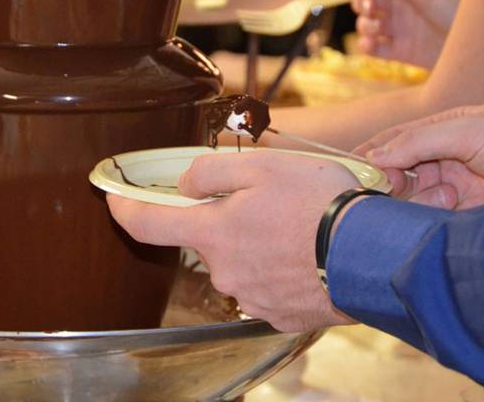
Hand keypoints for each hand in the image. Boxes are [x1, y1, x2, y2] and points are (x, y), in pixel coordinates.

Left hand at [107, 151, 356, 332]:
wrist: (371, 256)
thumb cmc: (319, 204)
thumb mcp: (262, 166)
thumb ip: (211, 174)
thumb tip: (185, 185)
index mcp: (214, 233)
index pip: (148, 225)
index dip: (124, 209)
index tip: (112, 198)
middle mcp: (225, 272)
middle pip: (207, 242)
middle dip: (225, 221)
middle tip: (266, 202)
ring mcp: (251, 298)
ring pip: (239, 263)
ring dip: (255, 245)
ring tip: (296, 228)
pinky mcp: (279, 316)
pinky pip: (266, 286)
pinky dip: (277, 269)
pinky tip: (304, 255)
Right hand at [350, 0, 461, 68]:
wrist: (476, 47)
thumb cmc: (458, 11)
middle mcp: (401, 4)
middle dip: (360, 3)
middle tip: (369, 8)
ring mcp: (399, 28)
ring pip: (366, 23)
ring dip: (364, 25)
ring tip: (377, 29)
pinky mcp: (399, 51)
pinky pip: (373, 48)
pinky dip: (366, 45)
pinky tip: (372, 44)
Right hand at [355, 103, 483, 209]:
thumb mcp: (467, 130)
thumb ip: (417, 141)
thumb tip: (374, 157)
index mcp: (441, 131)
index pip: (394, 142)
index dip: (370, 155)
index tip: (349, 171)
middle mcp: (444, 159)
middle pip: (398, 173)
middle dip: (390, 181)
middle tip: (389, 188)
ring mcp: (456, 188)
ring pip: (413, 199)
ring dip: (417, 199)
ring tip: (446, 197)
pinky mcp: (467, 215)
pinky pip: (433, 219)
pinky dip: (429, 218)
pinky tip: (448, 208)